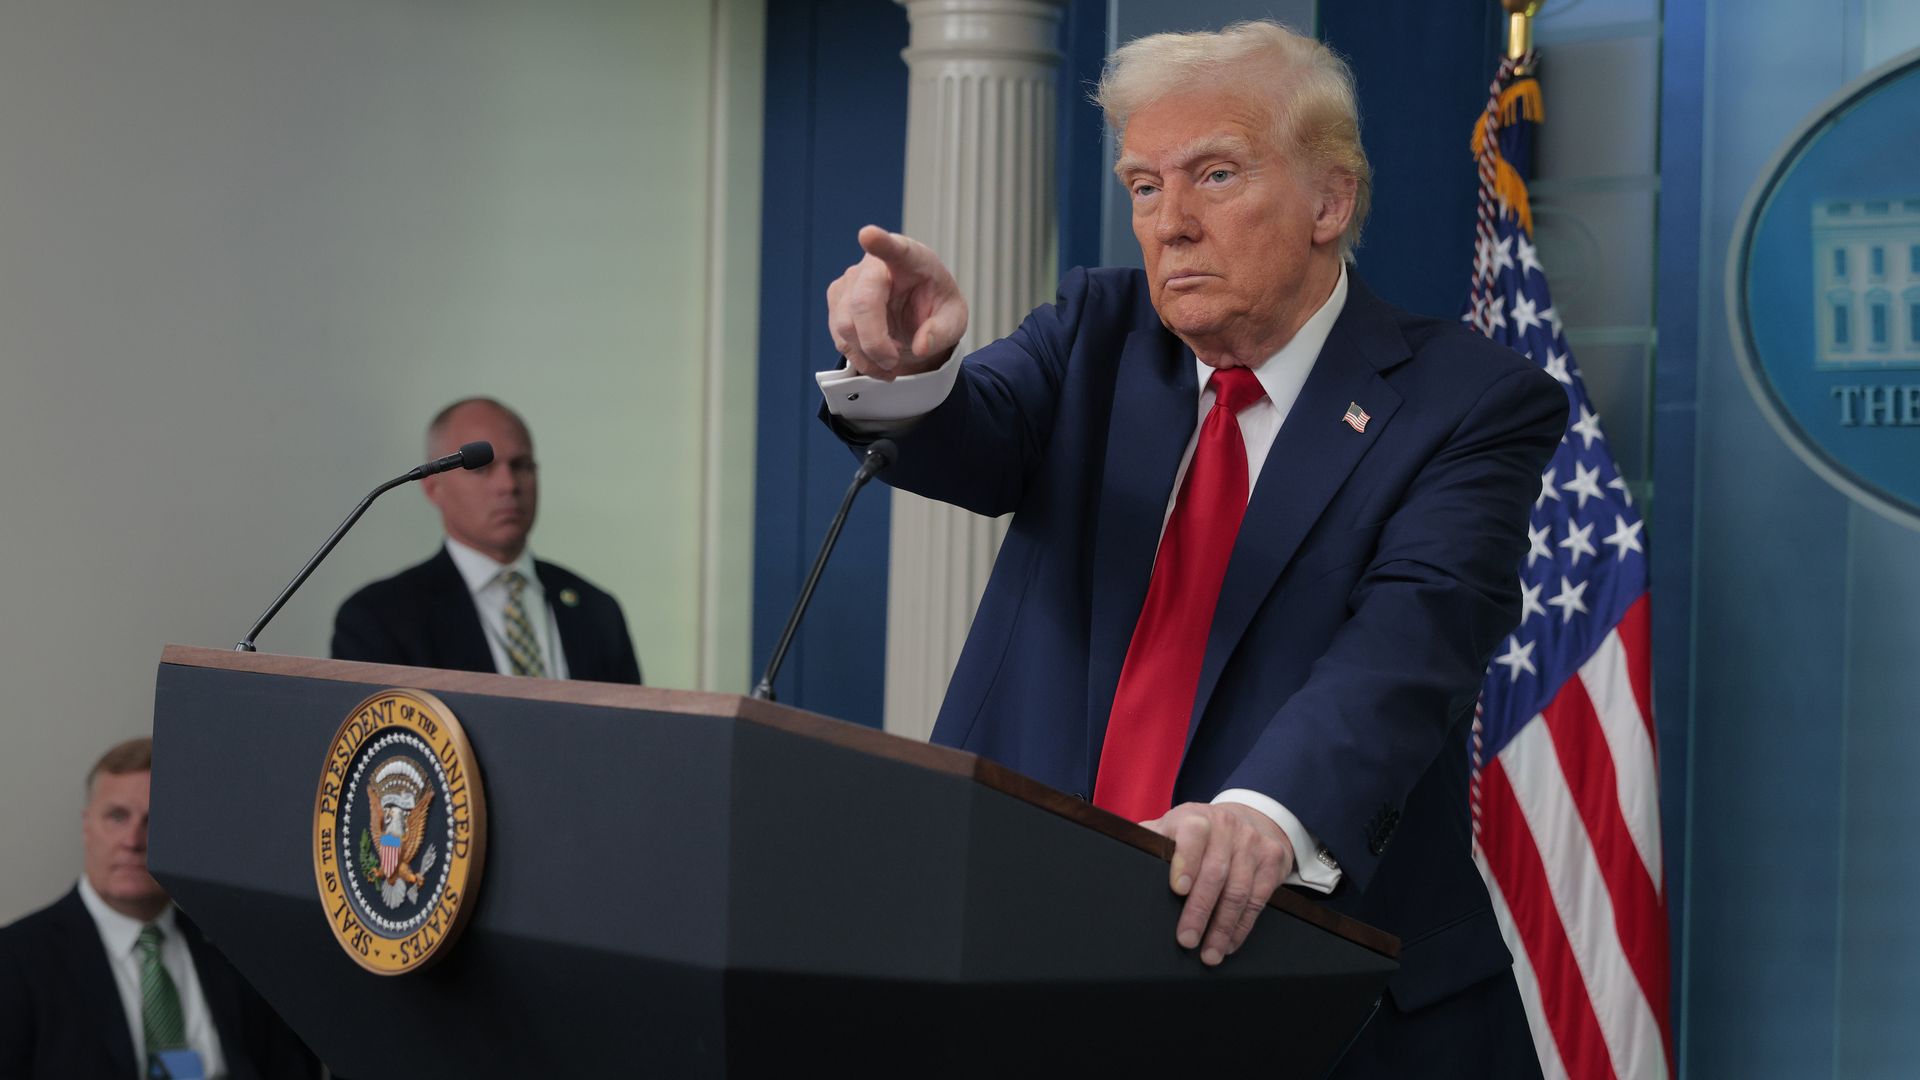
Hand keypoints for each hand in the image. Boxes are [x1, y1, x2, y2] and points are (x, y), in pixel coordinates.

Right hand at [825, 225, 968, 379]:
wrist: (917, 313)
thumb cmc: (936, 307)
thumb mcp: (954, 321)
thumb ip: (942, 332)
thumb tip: (921, 346)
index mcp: (910, 258)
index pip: (893, 248)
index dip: (880, 242)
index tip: (868, 235)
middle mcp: (874, 264)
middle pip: (862, 303)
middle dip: (875, 342)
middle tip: (893, 363)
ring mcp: (850, 281)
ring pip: (845, 324)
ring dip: (867, 354)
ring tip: (890, 363)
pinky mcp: (837, 300)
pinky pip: (839, 336)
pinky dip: (859, 357)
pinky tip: (876, 361)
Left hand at [1143, 802, 1295, 965]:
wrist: (1250, 818)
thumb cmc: (1199, 832)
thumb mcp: (1175, 826)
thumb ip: (1152, 839)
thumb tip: (1119, 855)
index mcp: (1196, 817)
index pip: (1192, 835)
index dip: (1186, 862)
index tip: (1177, 889)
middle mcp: (1227, 827)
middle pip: (1216, 872)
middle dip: (1200, 910)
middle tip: (1186, 940)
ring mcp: (1252, 843)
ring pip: (1239, 891)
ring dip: (1222, 927)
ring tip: (1209, 954)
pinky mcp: (1272, 860)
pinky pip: (1258, 899)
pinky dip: (1242, 926)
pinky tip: (1228, 943)